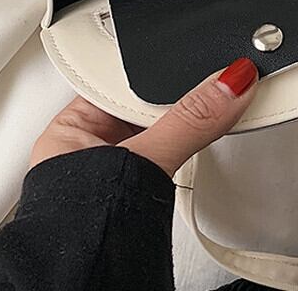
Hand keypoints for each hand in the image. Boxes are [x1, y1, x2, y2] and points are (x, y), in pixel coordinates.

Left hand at [30, 57, 258, 176]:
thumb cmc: (81, 238)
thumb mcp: (144, 162)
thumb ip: (188, 121)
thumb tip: (227, 85)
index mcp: (69, 129)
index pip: (120, 79)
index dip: (158, 68)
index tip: (196, 59)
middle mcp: (85, 150)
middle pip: (141, 104)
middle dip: (173, 97)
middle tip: (210, 83)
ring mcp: (110, 174)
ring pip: (155, 132)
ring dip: (181, 126)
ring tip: (208, 109)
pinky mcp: (133, 196)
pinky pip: (163, 157)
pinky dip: (183, 151)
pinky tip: (196, 146)